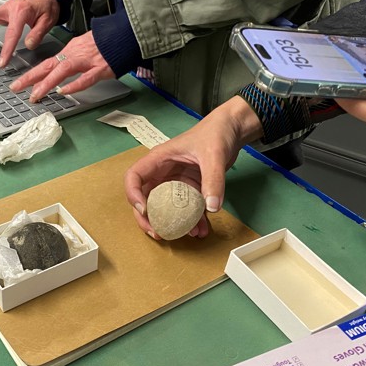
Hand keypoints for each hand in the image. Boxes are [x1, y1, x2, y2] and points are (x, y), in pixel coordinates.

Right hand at [0, 0, 59, 67]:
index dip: (6, 49)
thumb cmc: (46, 5)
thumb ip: (38, 33)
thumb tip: (29, 45)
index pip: (12, 33)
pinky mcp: (2, 12)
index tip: (2, 61)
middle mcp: (9, 8)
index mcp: (22, 11)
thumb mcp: (48, 19)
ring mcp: (4, 9)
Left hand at [9, 31, 115, 102]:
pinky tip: (63, 91)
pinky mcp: (101, 69)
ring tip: (36, 94)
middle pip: (49, 66)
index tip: (19, 83)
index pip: (47, 64)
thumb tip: (60, 68)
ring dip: (47, 83)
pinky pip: (85, 78)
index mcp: (70, 51)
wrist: (125, 34)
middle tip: (16, 88)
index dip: (31, 74)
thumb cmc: (106, 41)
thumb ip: (72, 57)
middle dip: (31, 78)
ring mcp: (87, 62)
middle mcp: (75, 55)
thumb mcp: (83, 46)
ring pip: (63, 71)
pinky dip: (74, 85)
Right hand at [124, 97, 262, 239]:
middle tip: (158, 233)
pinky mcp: (189, 189)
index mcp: (159, 159)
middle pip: (144, 197)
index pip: (134, 177)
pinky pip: (185, 209)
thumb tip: (212, 208)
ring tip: (187, 235)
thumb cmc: (216, 134)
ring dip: (171, 224)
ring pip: (164, 207)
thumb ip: (213, 180)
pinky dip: (191, 221)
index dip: (133, 195)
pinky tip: (202, 229)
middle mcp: (162, 172)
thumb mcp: (214, 155)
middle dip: (147, 218)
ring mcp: (175, 182)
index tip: (145, 210)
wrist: (232, 130)